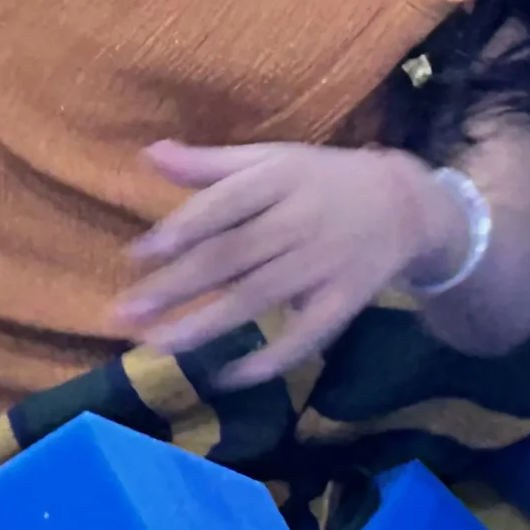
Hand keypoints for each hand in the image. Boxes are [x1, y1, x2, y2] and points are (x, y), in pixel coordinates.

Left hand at [115, 141, 460, 387]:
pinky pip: (306, 336)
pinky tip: (228, 375)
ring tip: (159, 345)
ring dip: (207, 325)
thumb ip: (210, 165)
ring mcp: (324, 265)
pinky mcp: (343, 302)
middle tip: (125, 313)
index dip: (181, 229)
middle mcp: (300, 221)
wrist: (405, 206)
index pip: (225, 205)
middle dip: (177, 287)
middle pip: (232, 257)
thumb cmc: (320, 181)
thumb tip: (149, 153)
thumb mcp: (270, 160)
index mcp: (279, 179)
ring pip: (259, 298)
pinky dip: (270, 359)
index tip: (137, 256)